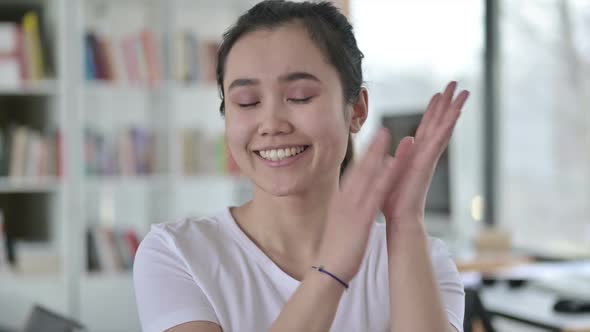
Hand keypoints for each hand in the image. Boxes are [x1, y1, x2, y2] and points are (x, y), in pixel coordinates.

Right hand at [316, 128, 397, 282]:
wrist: (328, 269)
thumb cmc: (336, 249)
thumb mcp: (339, 224)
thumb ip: (346, 210)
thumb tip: (352, 202)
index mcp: (341, 201)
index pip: (354, 174)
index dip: (365, 157)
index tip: (373, 143)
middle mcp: (345, 199)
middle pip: (359, 169)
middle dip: (372, 148)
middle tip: (383, 130)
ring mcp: (352, 207)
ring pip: (367, 176)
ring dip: (377, 155)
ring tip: (388, 137)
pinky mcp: (361, 218)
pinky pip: (375, 194)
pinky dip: (384, 177)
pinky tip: (393, 165)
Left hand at [382, 82, 469, 232]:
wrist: (399, 218)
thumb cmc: (393, 200)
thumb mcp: (390, 172)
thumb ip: (395, 159)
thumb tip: (398, 148)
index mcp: (415, 154)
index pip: (425, 128)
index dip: (432, 111)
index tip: (438, 94)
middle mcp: (425, 154)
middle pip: (438, 123)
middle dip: (447, 103)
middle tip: (456, 84)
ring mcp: (429, 157)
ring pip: (444, 128)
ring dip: (453, 110)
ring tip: (464, 92)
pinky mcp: (428, 163)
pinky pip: (440, 141)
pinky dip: (447, 127)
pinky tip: (455, 113)